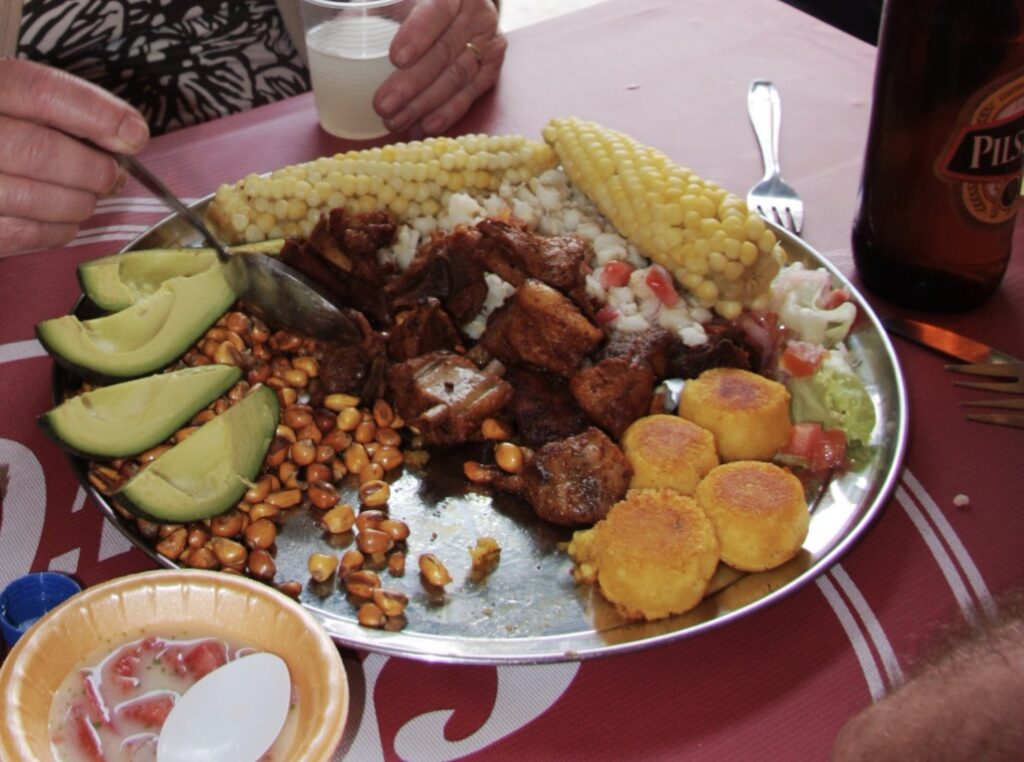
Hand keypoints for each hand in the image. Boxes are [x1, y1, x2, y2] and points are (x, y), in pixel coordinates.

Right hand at [0, 59, 149, 256]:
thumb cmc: (1, 131)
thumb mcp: (17, 103)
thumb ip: (61, 111)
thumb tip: (125, 137)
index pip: (41, 91)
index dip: (98, 114)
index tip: (134, 135)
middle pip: (39, 151)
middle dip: (93, 170)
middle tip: (113, 177)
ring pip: (33, 198)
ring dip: (78, 203)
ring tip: (87, 198)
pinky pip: (22, 234)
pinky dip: (57, 231)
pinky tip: (64, 220)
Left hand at [374, 0, 505, 135]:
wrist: (461, 9)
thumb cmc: (421, 4)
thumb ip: (379, 9)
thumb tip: (340, 34)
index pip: (436, 11)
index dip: (418, 35)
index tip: (395, 58)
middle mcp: (478, 14)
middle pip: (444, 52)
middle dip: (412, 83)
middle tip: (382, 105)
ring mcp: (489, 42)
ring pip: (457, 77)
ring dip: (424, 104)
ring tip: (395, 122)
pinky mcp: (492, 68)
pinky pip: (471, 94)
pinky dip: (448, 113)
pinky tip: (425, 126)